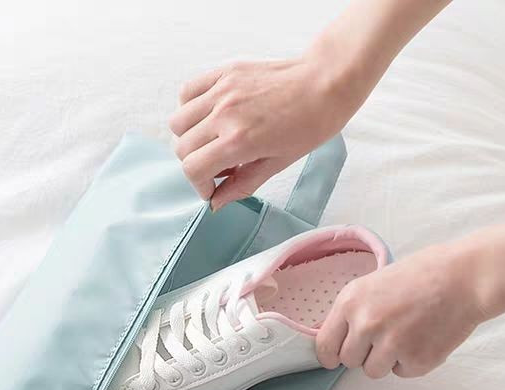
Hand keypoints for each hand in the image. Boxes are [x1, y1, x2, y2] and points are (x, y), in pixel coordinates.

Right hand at [169, 54, 368, 210]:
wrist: (326, 82)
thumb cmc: (310, 124)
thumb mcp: (278, 164)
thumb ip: (242, 184)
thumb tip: (216, 203)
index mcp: (239, 140)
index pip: (193, 168)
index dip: (200, 185)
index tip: (213, 188)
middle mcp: (225, 114)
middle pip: (182, 148)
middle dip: (196, 164)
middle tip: (218, 166)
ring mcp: (222, 90)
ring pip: (178, 121)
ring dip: (190, 137)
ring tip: (212, 140)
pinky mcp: (225, 72)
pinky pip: (187, 92)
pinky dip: (190, 108)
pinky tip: (210, 116)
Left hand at [316, 245, 486, 378]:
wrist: (466, 277)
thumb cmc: (423, 275)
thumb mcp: (373, 283)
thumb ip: (354, 311)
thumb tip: (337, 337)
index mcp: (351, 302)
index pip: (325, 345)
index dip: (330, 355)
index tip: (335, 358)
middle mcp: (366, 325)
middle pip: (349, 361)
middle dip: (364, 353)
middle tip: (387, 335)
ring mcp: (391, 344)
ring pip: (373, 371)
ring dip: (387, 360)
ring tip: (407, 334)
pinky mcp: (416, 360)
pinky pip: (401, 372)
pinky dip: (412, 361)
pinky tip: (424, 337)